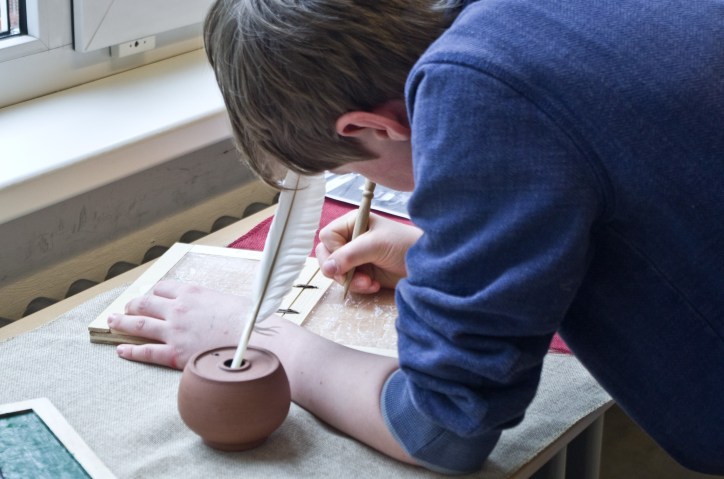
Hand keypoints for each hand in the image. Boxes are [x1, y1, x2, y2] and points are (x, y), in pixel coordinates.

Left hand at [107, 280, 248, 369]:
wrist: (253, 340)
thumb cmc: (249, 320)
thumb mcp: (231, 300)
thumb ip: (215, 303)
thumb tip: (217, 307)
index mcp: (192, 292)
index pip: (164, 287)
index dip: (155, 292)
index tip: (152, 296)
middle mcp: (178, 309)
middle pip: (145, 303)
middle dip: (133, 305)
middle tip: (125, 308)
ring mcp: (174, 332)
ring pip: (139, 325)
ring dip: (122, 323)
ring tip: (112, 322)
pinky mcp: (175, 354)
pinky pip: (146, 352)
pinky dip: (130, 351)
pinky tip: (120, 350)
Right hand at [316, 212, 421, 293]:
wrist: (427, 265)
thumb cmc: (405, 245)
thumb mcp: (375, 245)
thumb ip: (349, 255)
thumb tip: (327, 268)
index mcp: (353, 223)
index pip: (327, 237)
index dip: (334, 250)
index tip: (348, 259)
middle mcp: (352, 239)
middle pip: (326, 255)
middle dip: (339, 270)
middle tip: (351, 277)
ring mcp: (356, 257)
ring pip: (336, 272)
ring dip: (350, 280)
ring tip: (368, 282)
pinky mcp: (363, 273)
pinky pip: (348, 282)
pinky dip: (358, 286)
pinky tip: (373, 285)